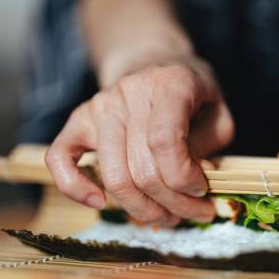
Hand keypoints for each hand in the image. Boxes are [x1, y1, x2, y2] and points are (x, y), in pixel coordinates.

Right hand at [45, 60, 233, 225]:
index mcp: (169, 83)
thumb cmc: (192, 95)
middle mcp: (129, 91)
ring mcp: (99, 106)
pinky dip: (75, 189)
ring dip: (144, 209)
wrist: (154, 62)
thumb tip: (193, 183)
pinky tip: (101, 203)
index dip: (185, 178)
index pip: (164, 142)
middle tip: (196, 212)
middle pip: (143, 171)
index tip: (202, 189)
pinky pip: (60, 159)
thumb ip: (210, 149)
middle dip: (175, 204)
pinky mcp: (78, 121)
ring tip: (169, 215)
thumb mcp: (219, 115)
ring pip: (114, 178)